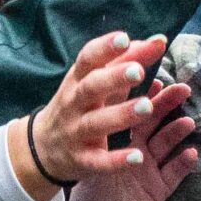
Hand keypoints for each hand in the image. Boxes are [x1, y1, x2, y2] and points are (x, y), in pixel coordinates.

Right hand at [17, 32, 171, 198]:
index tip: (124, 38)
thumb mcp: (94, 81)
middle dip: (114, 78)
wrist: (42, 147)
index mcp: (78, 80)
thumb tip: (158, 41)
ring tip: (148, 106)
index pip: (88, 59)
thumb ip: (126, 61)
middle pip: (91, 88)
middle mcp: (74, 104)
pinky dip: (116, 161)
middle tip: (138, 71)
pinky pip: (98, 161)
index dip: (104, 48)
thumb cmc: (79, 104)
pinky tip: (138, 158)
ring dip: (121, 114)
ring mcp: (76, 132)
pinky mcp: (81, 160)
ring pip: (96, 123)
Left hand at [55, 82, 197, 200]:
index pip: (128, 112)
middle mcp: (133, 154)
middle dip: (166, 106)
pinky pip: (173, 175)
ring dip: (178, 132)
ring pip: (166, 145)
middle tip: (182, 89)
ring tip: (188, 120)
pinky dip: (183, 164)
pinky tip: (192, 153)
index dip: (139, 94)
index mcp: (114, 144)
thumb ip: (101, 144)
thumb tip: (102, 107)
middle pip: (152, 123)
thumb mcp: (89, 171)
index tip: (151, 74)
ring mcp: (148, 173)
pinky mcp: (158, 193)